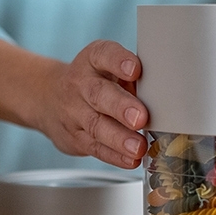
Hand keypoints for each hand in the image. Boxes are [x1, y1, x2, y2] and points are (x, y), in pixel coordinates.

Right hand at [0, 40, 148, 168]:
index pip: (103, 54)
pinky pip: (94, 147)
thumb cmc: (96, 81)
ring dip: (119, 138)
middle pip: (98, 94)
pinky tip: (130, 159)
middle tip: (140, 117)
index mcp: (92, 61)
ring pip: (96, 125)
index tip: (135, 69)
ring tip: (138, 146)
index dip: (118, 61)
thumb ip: (134, 78)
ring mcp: (74, 112)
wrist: (49, 97)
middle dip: (120, 106)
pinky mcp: (74, 137)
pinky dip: (114, 156)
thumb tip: (167, 94)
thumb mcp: (109, 68)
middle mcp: (80, 84)